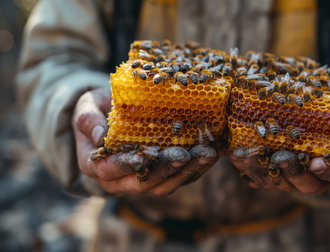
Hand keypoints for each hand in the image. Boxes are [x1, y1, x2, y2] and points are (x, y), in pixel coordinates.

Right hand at [72, 88, 217, 195]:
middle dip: (165, 168)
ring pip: (166, 184)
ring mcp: (143, 180)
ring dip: (188, 170)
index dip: (126, 165)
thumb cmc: (97, 110)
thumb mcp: (85, 108)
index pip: (110, 170)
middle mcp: (120, 181)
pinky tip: (214, 151)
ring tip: (206, 152)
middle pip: (144, 182)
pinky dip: (198, 167)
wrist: (110, 116)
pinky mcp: (163, 176)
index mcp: (97, 165)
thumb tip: (100, 135)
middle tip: (184, 153)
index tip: (143, 156)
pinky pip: (182, 177)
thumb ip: (88, 120)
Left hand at [228, 95, 329, 193]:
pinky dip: (248, 166)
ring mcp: (296, 176)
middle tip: (280, 157)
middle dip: (292, 172)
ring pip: (280, 182)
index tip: (317, 163)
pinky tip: (236, 154)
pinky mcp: (275, 171)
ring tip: (247, 155)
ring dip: (263, 171)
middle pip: (307, 184)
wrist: (323, 113)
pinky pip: (261, 175)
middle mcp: (319, 177)